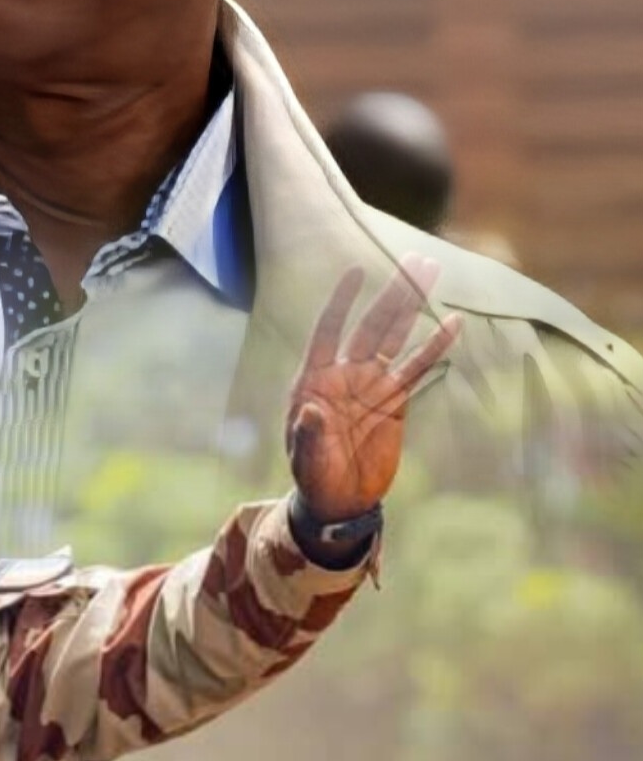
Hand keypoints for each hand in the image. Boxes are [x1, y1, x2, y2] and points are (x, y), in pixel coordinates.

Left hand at [285, 255, 462, 521]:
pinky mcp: (395, 400)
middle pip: (371, 326)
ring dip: (412, 307)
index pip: (328, 331)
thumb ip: (309, 434)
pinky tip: (452, 323)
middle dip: (392, 295)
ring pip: (395, 338)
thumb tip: (311, 410)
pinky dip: (434, 347)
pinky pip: (417, 368)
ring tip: (430, 271)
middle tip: (417, 261)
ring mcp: (371, 384)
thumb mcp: (307, 459)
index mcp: (315, 381)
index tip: (356, 271)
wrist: (338, 499)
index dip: (342, 303)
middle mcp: (343, 374)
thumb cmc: (313, 477)